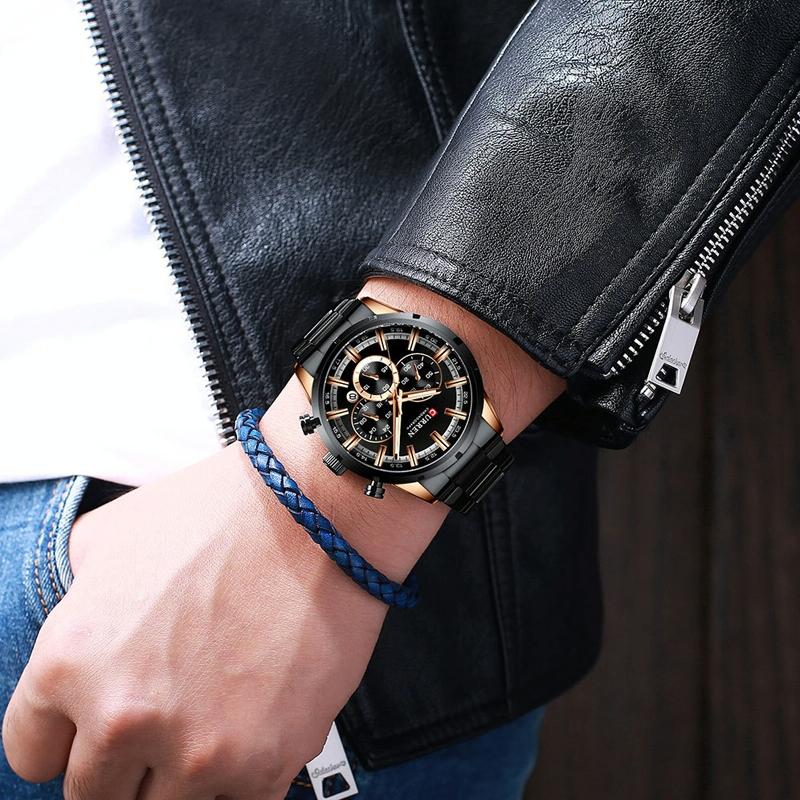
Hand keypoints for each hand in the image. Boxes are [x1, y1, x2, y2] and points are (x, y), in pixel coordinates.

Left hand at [2, 380, 444, 799]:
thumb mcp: (114, 534)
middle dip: (122, 757)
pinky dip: (237, 776)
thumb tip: (84, 632)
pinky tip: (251, 725)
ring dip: (180, 771)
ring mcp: (198, 750)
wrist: (321, 512)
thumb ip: (77, 600)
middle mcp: (124, 717)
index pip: (31, 753)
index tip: (91, 724)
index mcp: (71, 661)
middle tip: (162, 712)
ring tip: (212, 717)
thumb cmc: (224, 511)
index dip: (65, 732)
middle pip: (93, 793)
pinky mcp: (266, 763)